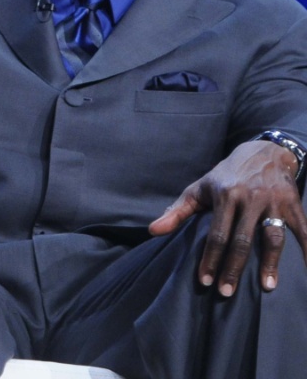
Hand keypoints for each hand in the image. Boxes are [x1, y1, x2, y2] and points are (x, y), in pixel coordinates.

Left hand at [149, 140, 306, 293]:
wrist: (263, 152)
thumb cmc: (225, 176)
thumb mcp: (199, 189)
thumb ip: (177, 211)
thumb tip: (152, 231)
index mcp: (225, 195)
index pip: (216, 234)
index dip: (210, 258)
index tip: (204, 281)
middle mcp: (249, 198)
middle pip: (242, 240)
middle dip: (234, 268)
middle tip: (226, 292)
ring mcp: (273, 201)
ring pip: (273, 236)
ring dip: (270, 263)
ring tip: (266, 288)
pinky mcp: (293, 203)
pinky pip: (303, 230)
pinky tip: (305, 272)